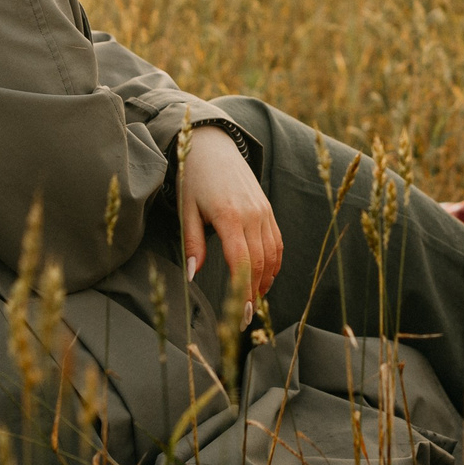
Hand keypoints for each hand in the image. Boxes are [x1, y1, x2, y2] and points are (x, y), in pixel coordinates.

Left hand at [179, 128, 281, 314]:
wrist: (212, 146)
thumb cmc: (194, 178)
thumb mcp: (186, 209)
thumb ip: (192, 243)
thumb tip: (192, 276)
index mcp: (229, 216)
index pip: (241, 262)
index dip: (242, 291)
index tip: (239, 314)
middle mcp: (252, 214)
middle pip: (259, 263)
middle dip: (254, 294)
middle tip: (245, 318)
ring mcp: (263, 211)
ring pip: (272, 254)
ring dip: (266, 281)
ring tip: (254, 302)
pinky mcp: (268, 209)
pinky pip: (277, 241)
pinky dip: (274, 263)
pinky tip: (264, 278)